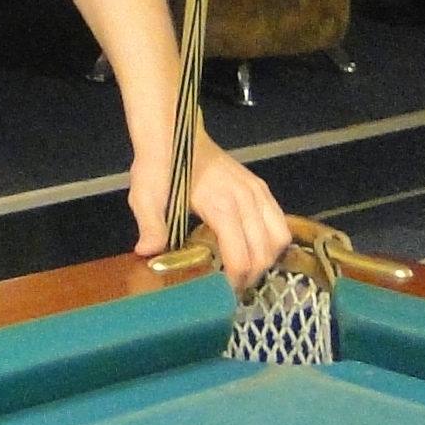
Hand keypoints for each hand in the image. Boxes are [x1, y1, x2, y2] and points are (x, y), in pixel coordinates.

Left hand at [129, 134, 289, 290]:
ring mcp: (257, 191)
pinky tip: (254, 246)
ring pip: (279, 238)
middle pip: (264, 253)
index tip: (223, 293)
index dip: (235, 281)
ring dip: (266, 259)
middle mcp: (247, 200)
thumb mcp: (145, 197)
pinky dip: (273, 239)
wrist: (172, 131)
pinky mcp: (259, 186)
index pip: (241, 257)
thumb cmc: (158, 166)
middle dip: (252, 276)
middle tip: (233, 287)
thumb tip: (148, 255)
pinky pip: (279, 220)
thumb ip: (151, 227)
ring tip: (246, 269)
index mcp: (222, 207)